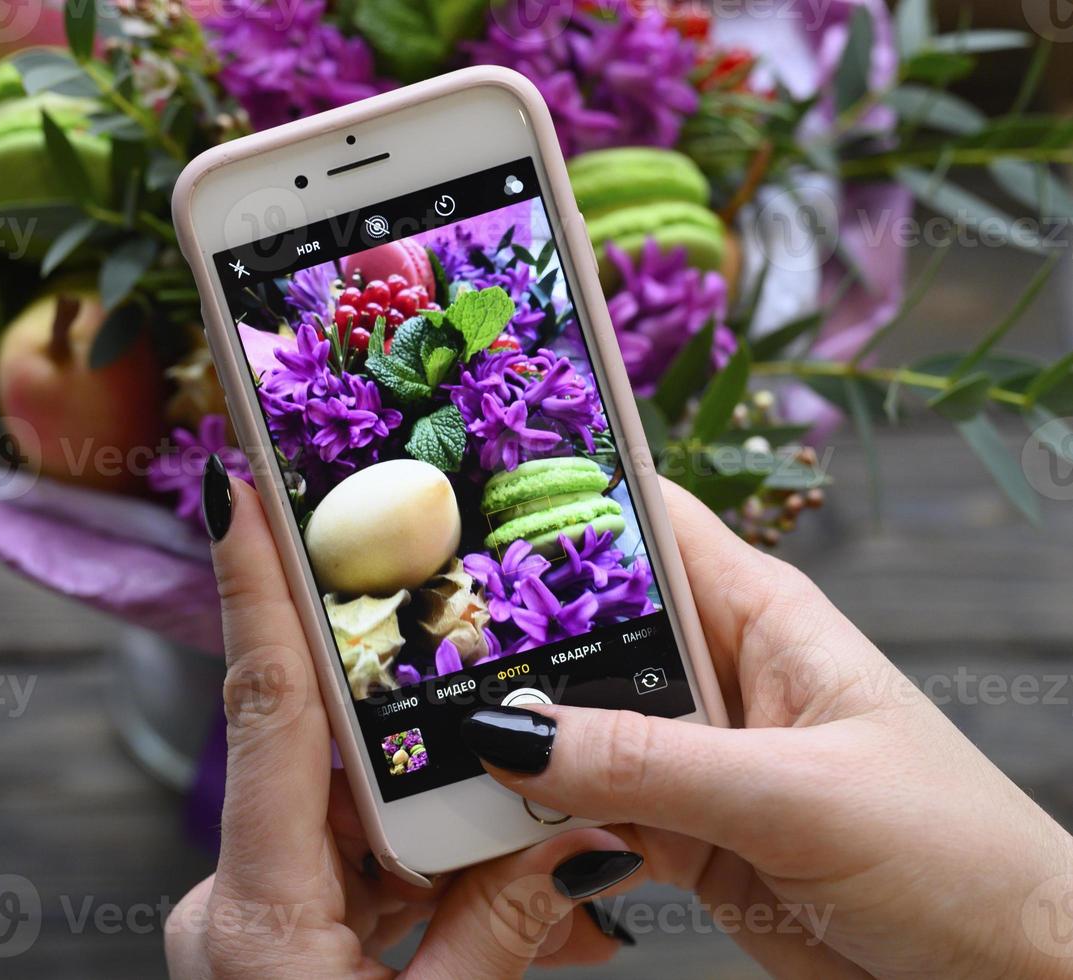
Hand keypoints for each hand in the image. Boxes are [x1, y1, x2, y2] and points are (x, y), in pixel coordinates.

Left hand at [166, 461, 645, 978]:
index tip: (239, 494)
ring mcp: (257, 918)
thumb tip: (586, 834)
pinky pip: (366, 882)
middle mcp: (240, 900)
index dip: (257, 591)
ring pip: (366, 830)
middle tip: (522, 706)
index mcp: (255, 914)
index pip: (268, 714)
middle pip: (342, 774)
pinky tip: (520, 910)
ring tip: (562, 856)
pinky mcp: (280, 940)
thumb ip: (507, 929)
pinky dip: (439, 887)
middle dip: (442, 750)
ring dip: (459, 843)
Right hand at [460, 481, 1072, 978]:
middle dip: (502, 631)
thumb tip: (513, 734)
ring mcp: (686, 754)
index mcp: (757, 614)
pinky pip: (576, 807)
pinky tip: (471, 816)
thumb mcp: (797, 795)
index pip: (641, 521)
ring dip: (506, 733)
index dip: (554, 498)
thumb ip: (651, 764)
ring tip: (416, 731)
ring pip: (567, 723)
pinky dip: (528, 815)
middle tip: (406, 637)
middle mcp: (712, 671)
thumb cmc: (953, 858)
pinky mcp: (671, 831)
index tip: (454, 499)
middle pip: (582, 627)